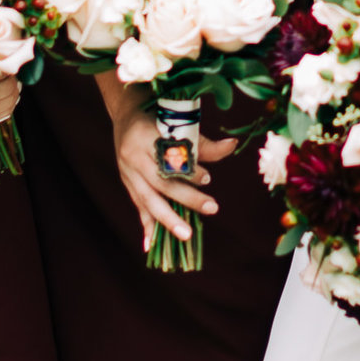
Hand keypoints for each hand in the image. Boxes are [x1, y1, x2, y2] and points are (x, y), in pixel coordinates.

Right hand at [109, 92, 232, 251]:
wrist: (125, 114)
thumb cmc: (159, 118)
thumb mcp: (178, 123)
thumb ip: (204, 142)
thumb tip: (234, 144)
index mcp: (145, 136)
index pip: (168, 158)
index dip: (188, 169)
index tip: (207, 178)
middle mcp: (133, 156)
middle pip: (160, 182)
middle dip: (186, 197)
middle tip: (212, 207)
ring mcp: (127, 172)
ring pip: (148, 199)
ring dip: (168, 219)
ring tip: (186, 235)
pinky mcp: (127, 183)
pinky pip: (138, 206)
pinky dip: (146, 225)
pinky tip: (151, 245)